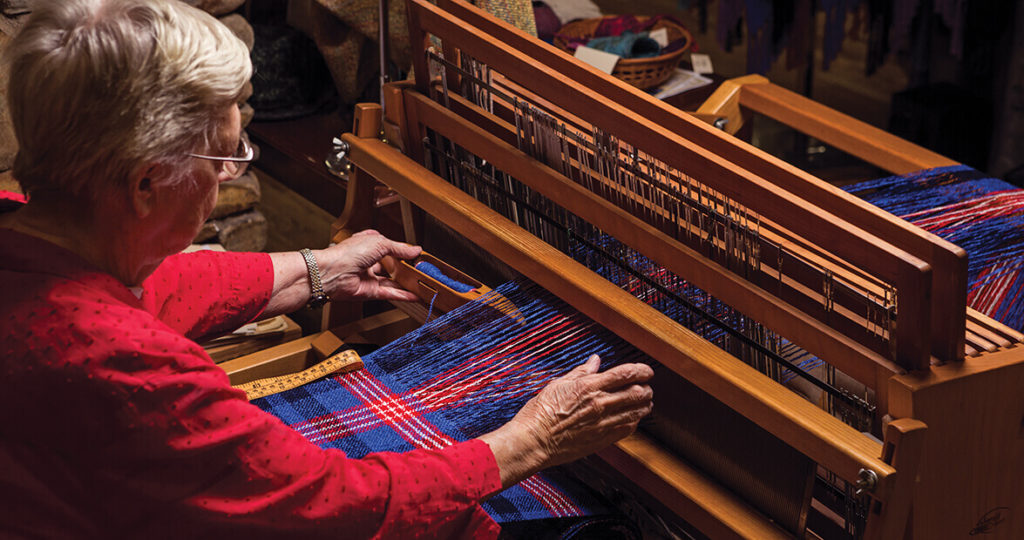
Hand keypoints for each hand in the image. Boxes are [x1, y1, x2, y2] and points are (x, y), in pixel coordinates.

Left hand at [317, 230, 421, 301]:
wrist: (332, 273)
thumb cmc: (348, 253)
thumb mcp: (380, 243)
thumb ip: (400, 248)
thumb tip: (415, 250)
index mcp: (368, 244)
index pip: (389, 246)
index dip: (402, 249)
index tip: (416, 253)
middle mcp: (369, 260)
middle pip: (391, 265)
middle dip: (406, 267)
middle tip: (421, 269)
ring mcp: (369, 277)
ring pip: (392, 281)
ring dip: (407, 283)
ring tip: (422, 284)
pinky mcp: (370, 292)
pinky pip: (390, 293)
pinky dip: (403, 295)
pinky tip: (415, 295)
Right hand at [479, 355, 653, 488]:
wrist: (533, 441)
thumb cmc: (541, 412)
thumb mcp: (558, 384)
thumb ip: (581, 372)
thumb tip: (595, 360)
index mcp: (589, 387)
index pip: (625, 374)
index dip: (641, 370)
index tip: (647, 371)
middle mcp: (600, 404)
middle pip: (637, 393)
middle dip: (646, 388)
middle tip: (647, 386)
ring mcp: (603, 423)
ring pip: (636, 412)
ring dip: (644, 405)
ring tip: (645, 402)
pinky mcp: (602, 439)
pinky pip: (627, 429)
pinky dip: (634, 422)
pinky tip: (632, 419)